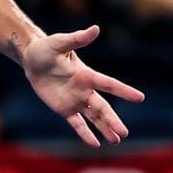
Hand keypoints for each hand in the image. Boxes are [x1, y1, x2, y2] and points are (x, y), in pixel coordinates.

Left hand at [21, 24, 145, 145]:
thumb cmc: (46, 48)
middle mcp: (84, 89)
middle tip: (125, 133)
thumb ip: (77, 39)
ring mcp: (75, 100)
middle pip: (102, 107)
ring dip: (104, 128)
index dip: (124, 91)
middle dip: (112, 120)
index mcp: (86, 74)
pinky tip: (95, 144)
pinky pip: (76, 123)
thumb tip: (95, 28)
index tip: (140, 98)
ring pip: (93, 117)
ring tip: (117, 140)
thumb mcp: (59, 42)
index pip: (108, 85)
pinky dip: (84, 133)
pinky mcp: (64, 109)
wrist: (32, 59)